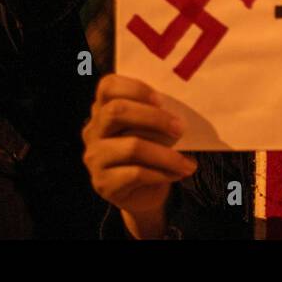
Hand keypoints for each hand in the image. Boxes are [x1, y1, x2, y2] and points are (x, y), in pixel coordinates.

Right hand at [83, 74, 197, 238]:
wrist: (144, 194)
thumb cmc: (151, 151)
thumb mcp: (153, 129)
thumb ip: (158, 115)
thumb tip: (182, 114)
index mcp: (103, 109)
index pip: (108, 86)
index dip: (135, 88)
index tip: (161, 99)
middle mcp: (93, 131)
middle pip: (116, 111)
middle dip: (154, 118)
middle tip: (180, 128)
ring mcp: (94, 158)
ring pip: (131, 147)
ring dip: (166, 154)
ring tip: (188, 162)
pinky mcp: (102, 183)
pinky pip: (135, 174)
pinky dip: (161, 173)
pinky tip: (176, 174)